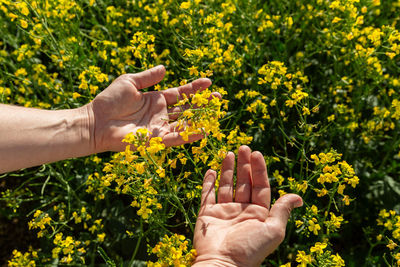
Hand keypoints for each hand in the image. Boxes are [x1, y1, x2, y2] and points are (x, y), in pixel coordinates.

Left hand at [87, 65, 212, 152]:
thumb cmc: (110, 101)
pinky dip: (189, 135)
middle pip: (187, 108)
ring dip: (200, 119)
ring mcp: (159, 128)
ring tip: (216, 113)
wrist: (97, 121)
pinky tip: (203, 131)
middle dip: (203, 103)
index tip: (209, 82)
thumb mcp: (129, 82)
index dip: (194, 88)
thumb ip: (148, 77)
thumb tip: (165, 68)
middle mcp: (161, 114)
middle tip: (219, 98)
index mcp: (156, 99)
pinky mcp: (155, 140)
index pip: (181, 93)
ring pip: (185, 123)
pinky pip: (176, 138)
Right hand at [193, 146, 302, 266]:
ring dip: (228, 169)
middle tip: (243, 147)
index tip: (257, 153)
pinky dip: (208, 182)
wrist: (222, 264)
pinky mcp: (207, 214)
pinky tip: (211, 170)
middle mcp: (241, 211)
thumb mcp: (272, 230)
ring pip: (226, 185)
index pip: (260, 186)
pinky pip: (208, 195)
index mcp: (258, 214)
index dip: (259, 170)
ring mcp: (223, 212)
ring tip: (229, 153)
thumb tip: (299, 197)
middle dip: (244, 165)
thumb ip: (282, 211)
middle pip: (244, 183)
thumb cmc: (250, 249)